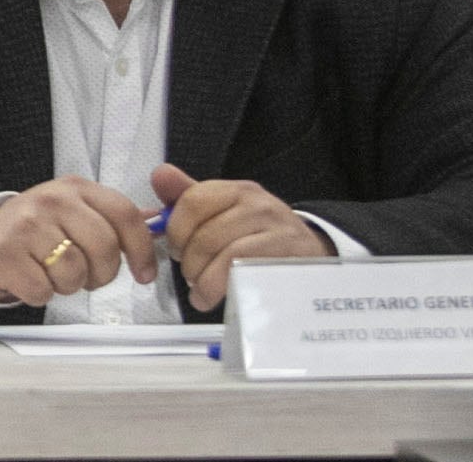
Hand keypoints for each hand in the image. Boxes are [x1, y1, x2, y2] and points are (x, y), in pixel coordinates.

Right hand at [0, 178, 160, 307]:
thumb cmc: (39, 228)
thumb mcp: (77, 212)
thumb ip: (116, 218)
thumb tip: (160, 221)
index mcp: (76, 189)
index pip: (124, 214)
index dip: (142, 249)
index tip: (144, 273)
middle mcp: (51, 200)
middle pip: (104, 248)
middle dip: (102, 274)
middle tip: (86, 275)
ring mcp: (25, 225)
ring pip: (74, 272)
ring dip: (68, 285)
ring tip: (53, 273)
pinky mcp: (4, 254)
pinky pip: (43, 290)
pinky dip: (41, 294)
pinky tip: (32, 278)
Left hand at [149, 164, 328, 311]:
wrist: (312, 252)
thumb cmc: (261, 233)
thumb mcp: (226, 209)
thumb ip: (189, 196)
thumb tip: (160, 175)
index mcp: (236, 190)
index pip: (192, 202)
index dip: (175, 231)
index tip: (175, 249)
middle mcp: (257, 205)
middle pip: (205, 234)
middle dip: (189, 261)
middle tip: (189, 274)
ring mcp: (275, 231)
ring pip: (225, 255)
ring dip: (203, 279)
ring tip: (200, 289)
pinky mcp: (287, 258)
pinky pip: (245, 272)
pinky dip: (220, 289)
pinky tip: (212, 296)